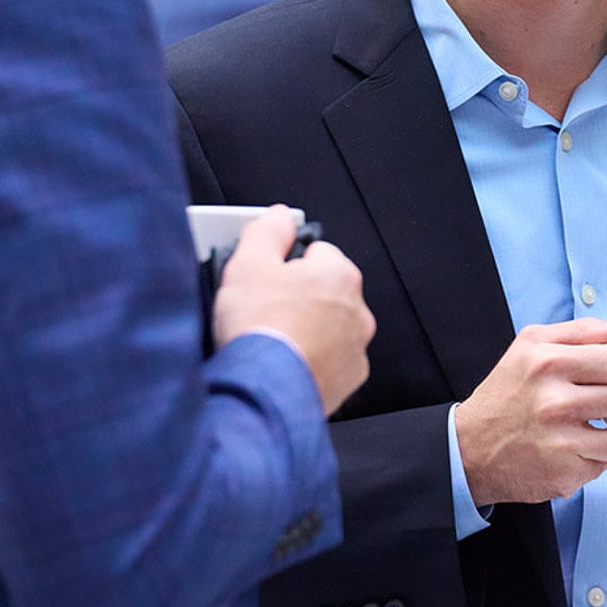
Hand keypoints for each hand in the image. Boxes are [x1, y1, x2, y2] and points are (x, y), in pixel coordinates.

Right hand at [212, 206, 375, 414]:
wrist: (265, 390)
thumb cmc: (260, 328)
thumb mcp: (249, 264)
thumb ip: (267, 231)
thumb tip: (279, 216)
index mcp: (339, 274)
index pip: (317, 253)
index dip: (286, 264)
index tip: (268, 278)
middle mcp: (357, 309)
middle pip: (325, 292)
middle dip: (299, 299)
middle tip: (265, 311)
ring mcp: (355, 347)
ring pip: (329, 329)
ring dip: (307, 332)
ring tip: (272, 341)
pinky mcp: (347, 380)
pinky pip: (329, 362)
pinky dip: (311, 362)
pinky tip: (285, 365)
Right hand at [455, 317, 606, 505]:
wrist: (469, 448)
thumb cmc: (506, 392)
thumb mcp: (532, 345)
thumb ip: (583, 331)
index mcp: (548, 362)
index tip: (598, 376)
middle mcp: (554, 402)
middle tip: (587, 403)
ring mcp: (560, 442)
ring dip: (605, 435)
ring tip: (579, 428)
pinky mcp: (564, 475)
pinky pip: (603, 465)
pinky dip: (590, 459)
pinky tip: (567, 450)